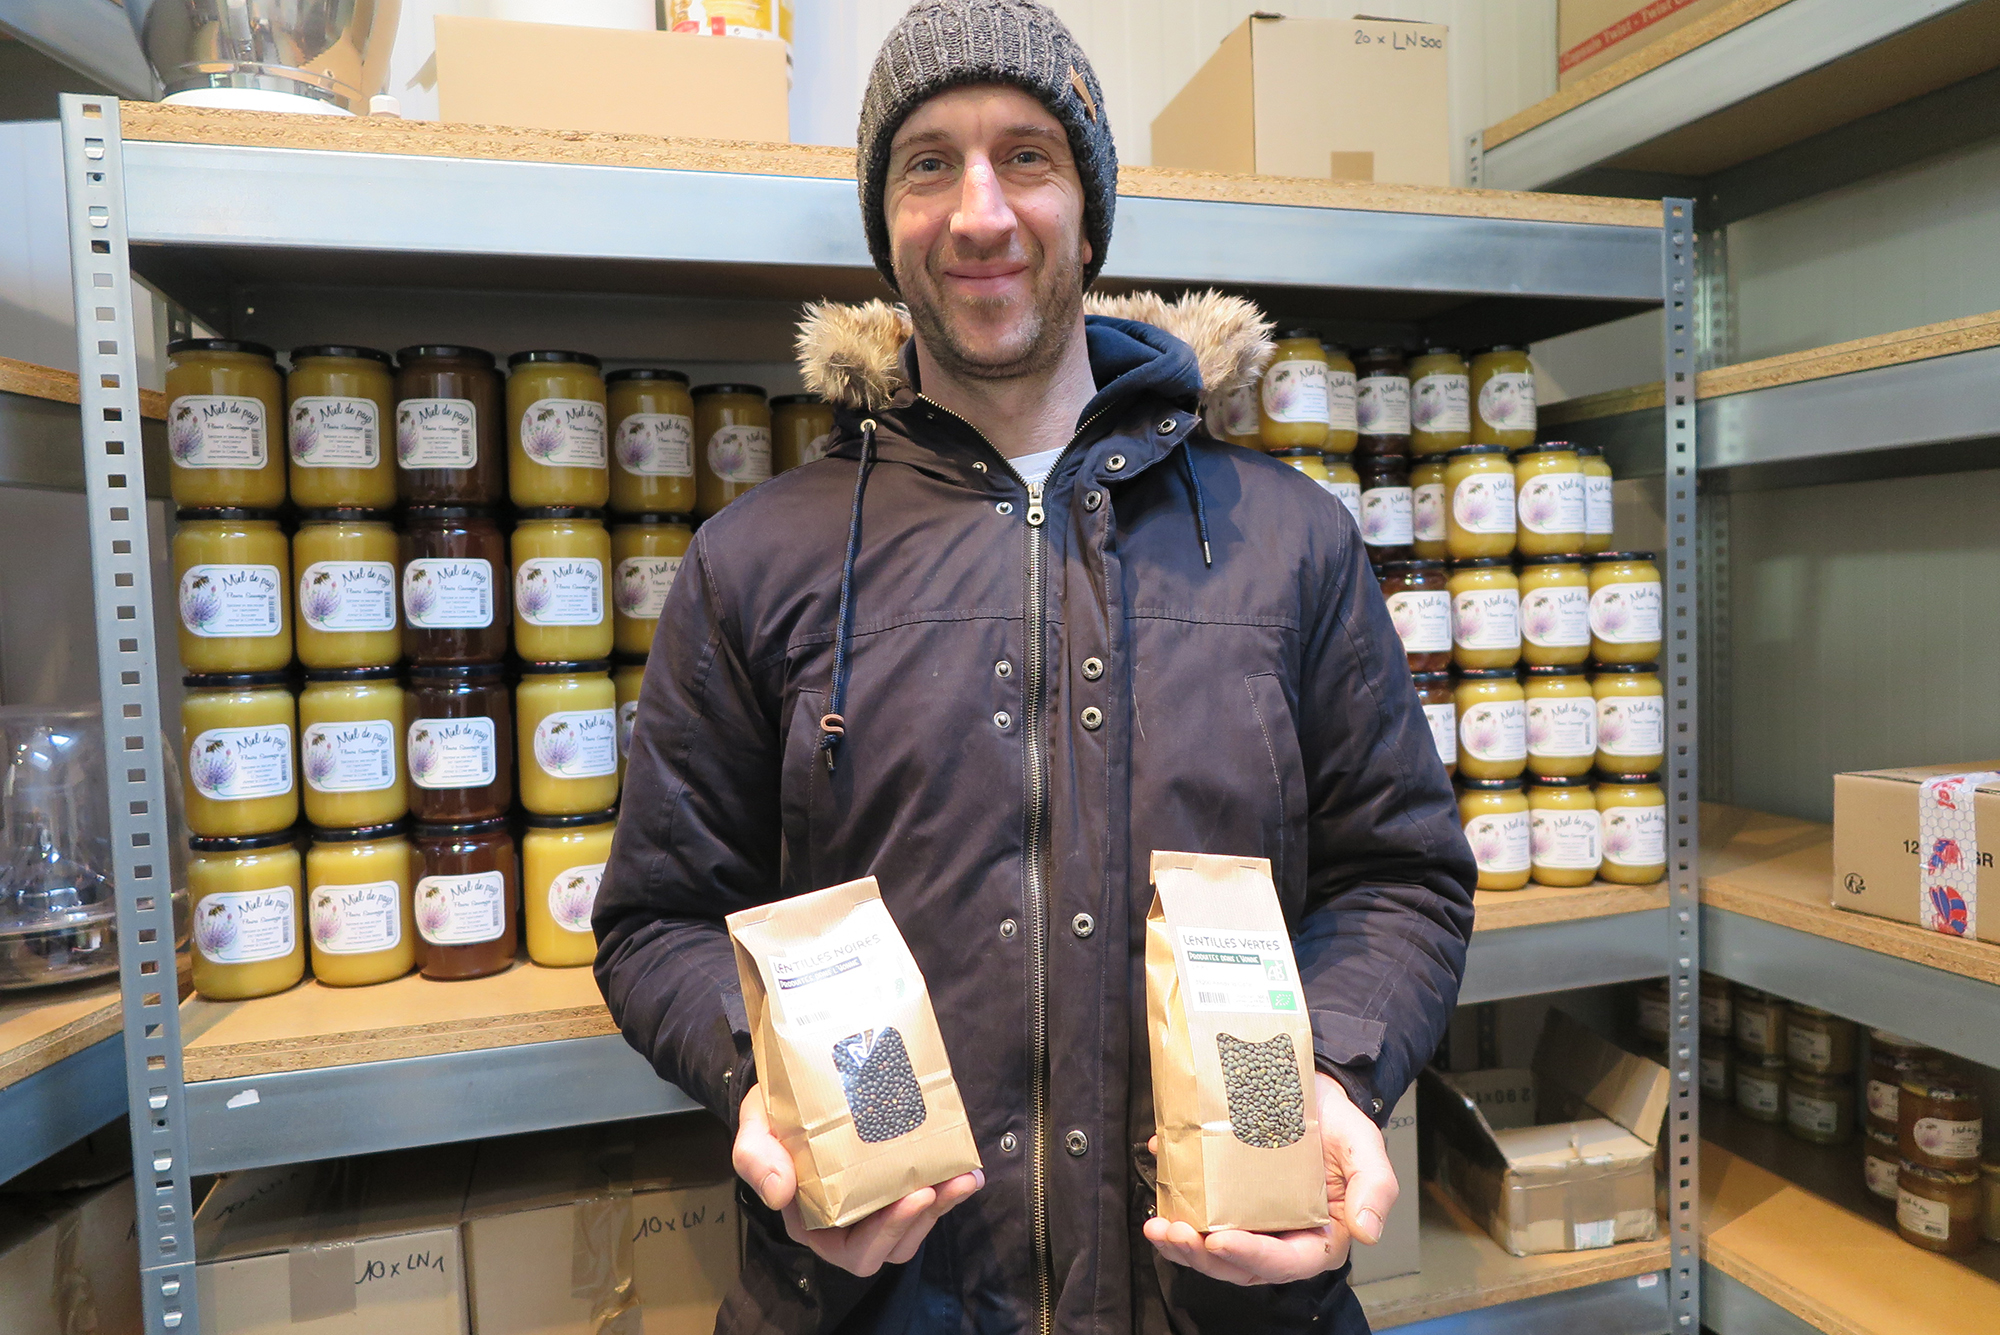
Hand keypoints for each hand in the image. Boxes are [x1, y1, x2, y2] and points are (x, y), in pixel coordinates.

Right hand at [733, 1083, 984, 1276]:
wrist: (794, 1085)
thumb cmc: (773, 1114)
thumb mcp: (754, 1128)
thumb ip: (756, 1158)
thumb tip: (780, 1194)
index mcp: (812, 1220)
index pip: (851, 1249)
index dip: (885, 1233)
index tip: (912, 1197)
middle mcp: (847, 1220)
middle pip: (891, 1244)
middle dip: (919, 1221)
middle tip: (939, 1187)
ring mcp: (874, 1202)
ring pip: (915, 1225)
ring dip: (943, 1206)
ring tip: (963, 1178)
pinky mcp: (896, 1180)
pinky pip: (927, 1198)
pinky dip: (949, 1188)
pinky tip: (966, 1168)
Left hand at [1142, 1073, 1397, 1285]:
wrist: (1312, 1089)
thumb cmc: (1339, 1123)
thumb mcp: (1366, 1147)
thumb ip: (1375, 1188)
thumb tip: (1366, 1232)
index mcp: (1320, 1235)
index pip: (1286, 1263)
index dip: (1251, 1257)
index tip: (1220, 1241)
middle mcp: (1282, 1235)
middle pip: (1240, 1265)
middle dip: (1203, 1257)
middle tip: (1175, 1233)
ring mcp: (1251, 1220)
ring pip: (1212, 1249)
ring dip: (1181, 1245)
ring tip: (1158, 1226)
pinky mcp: (1226, 1200)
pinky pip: (1198, 1213)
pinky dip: (1174, 1204)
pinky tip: (1160, 1182)